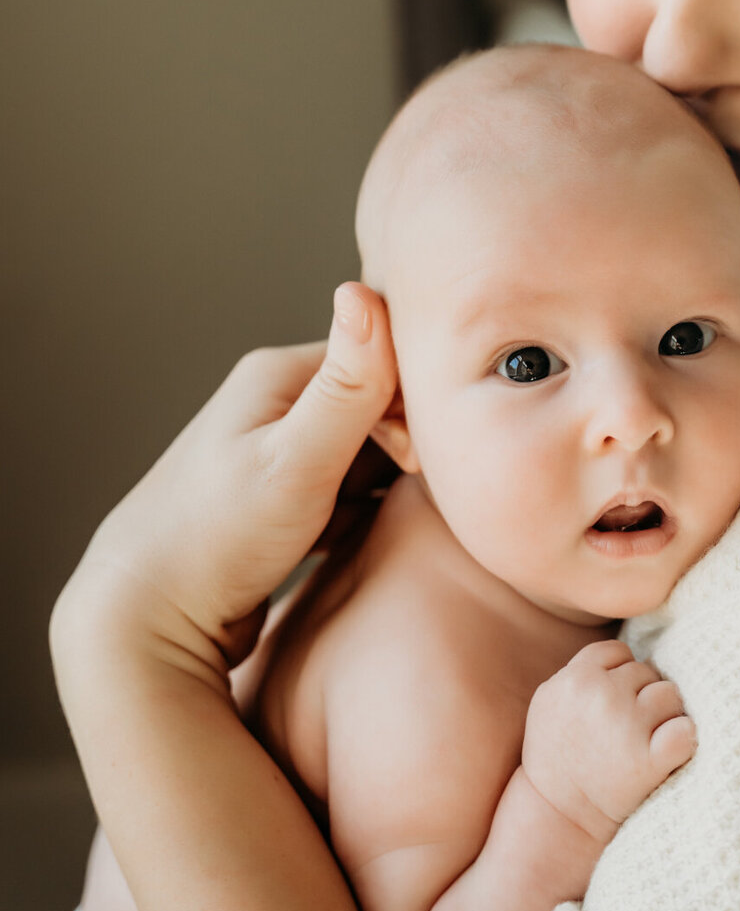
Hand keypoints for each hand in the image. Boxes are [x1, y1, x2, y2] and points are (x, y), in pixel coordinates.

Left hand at [53, 282, 396, 674]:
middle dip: (405, 448)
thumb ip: (347, 386)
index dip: (415, 405)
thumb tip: (366, 291)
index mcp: (276, 376)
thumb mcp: (297, 460)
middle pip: (376, 406)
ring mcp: (273, 453)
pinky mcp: (277, 500)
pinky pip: (344, 492)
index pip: (379, 360)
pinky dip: (362, 512)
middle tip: (413, 498)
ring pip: (364, 453)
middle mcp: (273, 405)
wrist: (146, 620)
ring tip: (389, 521)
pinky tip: (363, 540)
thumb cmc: (219, 539)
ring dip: (386, 484)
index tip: (423, 462)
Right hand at [521, 640, 695, 844]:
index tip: (612, 704)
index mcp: (576, 678)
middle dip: (641, 697)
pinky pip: (686, 730)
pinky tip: (669, 752)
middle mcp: (602, 696)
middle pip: (646, 672)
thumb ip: (581, 671)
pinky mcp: (650, 760)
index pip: (619, 652)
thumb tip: (627, 655)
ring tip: (641, 743)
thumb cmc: (556, 757)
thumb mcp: (550, 701)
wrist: (557, 816)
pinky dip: (684, 739)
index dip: (620, 677)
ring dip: (663, 715)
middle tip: (624, 731)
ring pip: (670, 695)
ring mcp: (628, 726)